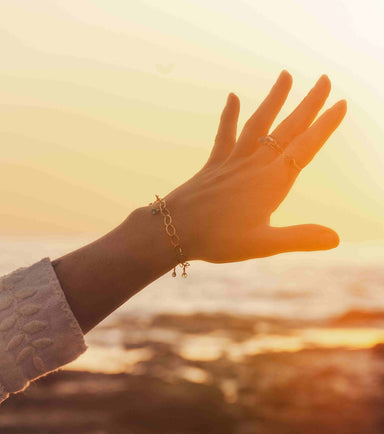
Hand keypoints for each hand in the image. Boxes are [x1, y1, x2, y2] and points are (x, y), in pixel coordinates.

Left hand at [164, 70, 346, 263]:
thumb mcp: (263, 245)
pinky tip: (233, 96)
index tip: (340, 104)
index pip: (305, 148)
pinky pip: (224, 135)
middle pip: (287, 129)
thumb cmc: (218, 241)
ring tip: (286, 75)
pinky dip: (228, 116)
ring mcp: (233, 161)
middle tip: (325, 80)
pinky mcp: (215, 164)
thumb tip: (335, 239)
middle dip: (309, 104)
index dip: (324, 126)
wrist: (174, 230)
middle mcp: (255, 165)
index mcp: (272, 183)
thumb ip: (300, 238)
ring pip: (258, 124)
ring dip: (274, 99)